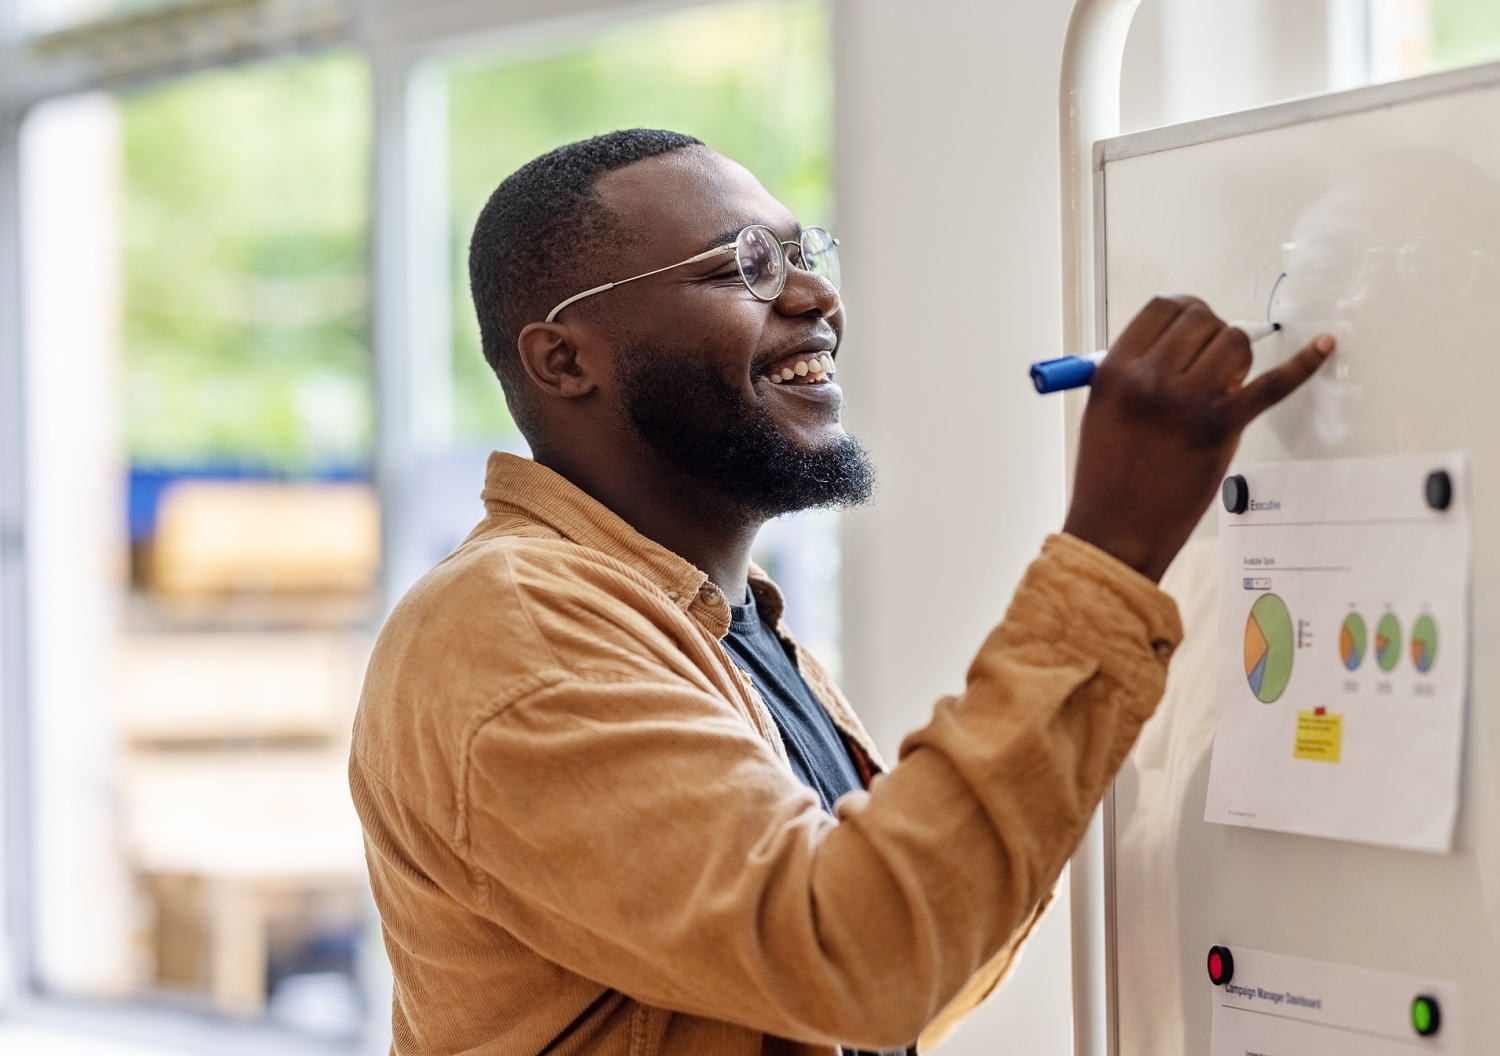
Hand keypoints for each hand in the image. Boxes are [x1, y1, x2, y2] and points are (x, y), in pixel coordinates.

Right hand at [1062, 295, 1333, 581]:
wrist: (1118, 532)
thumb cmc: (1108, 476)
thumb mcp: (1104, 410)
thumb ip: (1137, 371)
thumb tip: (1186, 344)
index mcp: (1116, 370)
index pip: (1163, 307)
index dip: (1185, 310)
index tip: (1195, 325)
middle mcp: (1151, 379)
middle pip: (1202, 319)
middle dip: (1211, 334)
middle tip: (1208, 364)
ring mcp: (1189, 402)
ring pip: (1235, 342)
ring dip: (1236, 356)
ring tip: (1223, 385)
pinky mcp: (1223, 427)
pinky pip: (1273, 384)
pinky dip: (1302, 364)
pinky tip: (1323, 346)